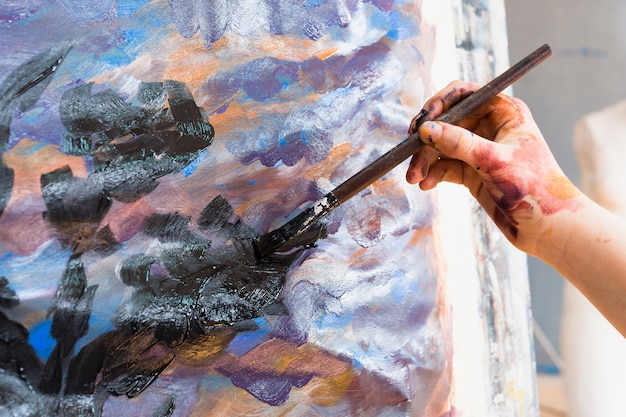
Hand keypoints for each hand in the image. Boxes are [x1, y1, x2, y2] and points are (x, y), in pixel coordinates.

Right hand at [405, 81, 581, 255]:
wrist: (547, 227)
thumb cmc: (534, 187)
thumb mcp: (494, 161)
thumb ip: (459, 144)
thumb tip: (425, 130)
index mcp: (503, 112)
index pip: (463, 94)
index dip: (439, 104)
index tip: (422, 122)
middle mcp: (489, 127)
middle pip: (445, 122)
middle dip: (426, 139)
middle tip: (408, 153)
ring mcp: (478, 150)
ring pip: (441, 146)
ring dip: (424, 160)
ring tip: (414, 178)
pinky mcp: (472, 173)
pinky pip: (444, 167)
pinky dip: (433, 174)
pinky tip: (426, 185)